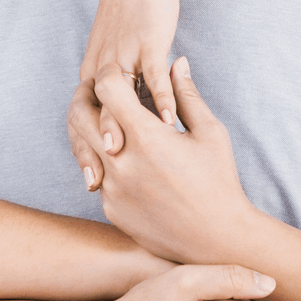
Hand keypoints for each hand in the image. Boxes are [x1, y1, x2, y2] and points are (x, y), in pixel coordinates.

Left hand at [71, 0, 182, 189]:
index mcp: (93, 75)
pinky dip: (159, 95)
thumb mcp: (131, 56)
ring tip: (124, 153)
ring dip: (116, 125)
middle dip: (91, 148)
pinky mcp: (147, 40)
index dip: (79, 150)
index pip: (78, 119)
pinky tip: (168, 118)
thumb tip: (141, 114)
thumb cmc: (142, 17)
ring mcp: (123, 53)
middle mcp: (100, 67)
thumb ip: (132, 85)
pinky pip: (151, 72)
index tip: (89, 180)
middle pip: (89, 113)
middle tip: (99, 181)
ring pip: (113, 95)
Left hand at [92, 57, 255, 264]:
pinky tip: (123, 160)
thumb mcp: (210, 133)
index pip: (107, 88)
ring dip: (92, 131)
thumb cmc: (220, 182)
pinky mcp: (111, 209)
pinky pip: (97, 176)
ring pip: (83, 146)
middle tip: (99, 94)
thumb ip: (187, 95)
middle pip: (81, 114)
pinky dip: (105, 164)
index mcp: (147, 137)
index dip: (111, 75)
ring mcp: (113, 189)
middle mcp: (122, 162)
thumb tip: (177, 61)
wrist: (217, 239)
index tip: (119, 76)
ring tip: (109, 124)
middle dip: (87, 98)